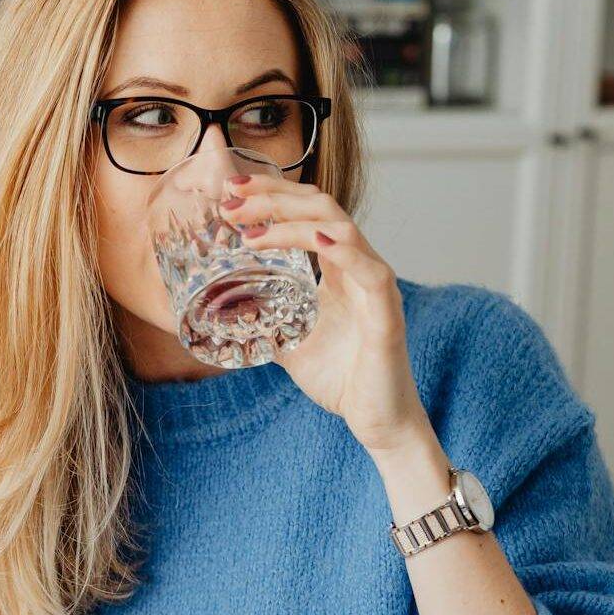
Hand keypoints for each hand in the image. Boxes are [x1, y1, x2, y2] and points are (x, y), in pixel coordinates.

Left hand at [219, 172, 430, 454]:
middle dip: (274, 196)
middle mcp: (359, 268)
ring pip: (341, 228)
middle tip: (232, 195)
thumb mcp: (289, 343)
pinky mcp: (386, 312)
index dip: (272, 197)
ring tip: (251, 228)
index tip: (231, 192)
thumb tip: (227, 315)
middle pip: (321, 208)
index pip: (307, 215)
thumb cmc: (342, 380)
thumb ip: (266, 322)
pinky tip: (315, 240)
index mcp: (338, 270)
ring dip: (293, 222)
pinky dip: (342, 249)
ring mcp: (375, 286)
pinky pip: (370, 270)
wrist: (377, 422)